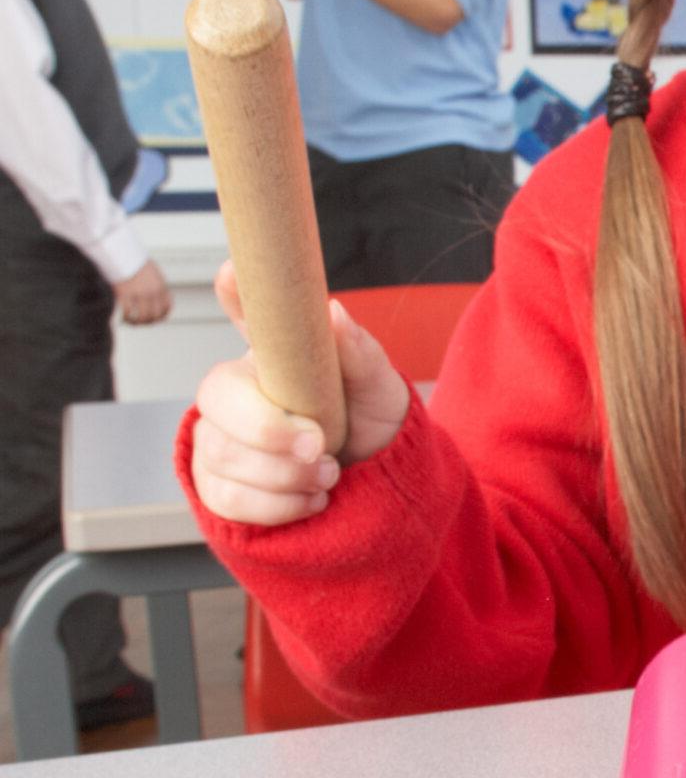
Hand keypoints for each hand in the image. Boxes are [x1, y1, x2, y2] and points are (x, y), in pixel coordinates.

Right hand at [113, 259, 171, 325]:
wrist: (121, 250)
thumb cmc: (132, 258)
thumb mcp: (150, 270)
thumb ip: (154, 283)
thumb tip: (154, 294)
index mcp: (161, 285)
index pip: (166, 306)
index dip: (161, 316)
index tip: (155, 319)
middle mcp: (152, 290)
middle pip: (155, 314)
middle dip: (148, 321)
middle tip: (141, 322)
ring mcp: (139, 292)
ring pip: (143, 316)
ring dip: (137, 322)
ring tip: (131, 322)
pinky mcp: (125, 293)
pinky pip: (128, 312)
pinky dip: (126, 318)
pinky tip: (123, 318)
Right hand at [188, 261, 409, 525]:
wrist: (376, 488)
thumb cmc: (371, 425)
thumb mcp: (379, 390)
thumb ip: (358, 354)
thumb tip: (333, 311)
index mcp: (273, 356)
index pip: (245, 313)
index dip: (234, 293)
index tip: (231, 271)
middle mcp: (235, 391)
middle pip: (216, 397)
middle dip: (270, 430)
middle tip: (321, 447)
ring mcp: (218, 437)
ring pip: (222, 454)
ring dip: (285, 474)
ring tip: (329, 474)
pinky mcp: (216, 485)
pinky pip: (225, 498)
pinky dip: (276, 506)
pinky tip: (309, 500)